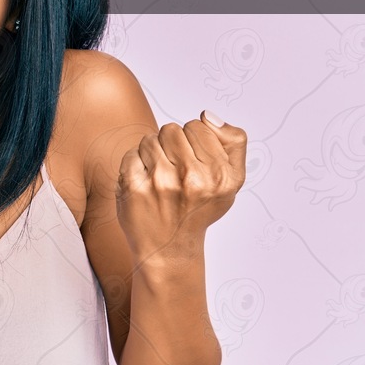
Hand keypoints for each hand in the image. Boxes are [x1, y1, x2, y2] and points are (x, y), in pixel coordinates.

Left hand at [116, 111, 246, 265]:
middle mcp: (193, 180)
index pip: (199, 125)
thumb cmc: (199, 209)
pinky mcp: (134, 188)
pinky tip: (144, 184)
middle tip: (174, 170)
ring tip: (160, 177)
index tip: (194, 161)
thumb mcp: (232, 180)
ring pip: (150, 139)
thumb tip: (206, 115)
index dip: (193, 140)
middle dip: (171, 144)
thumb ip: (233, 141)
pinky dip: (135, 165)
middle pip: (172, 129)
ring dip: (152, 154)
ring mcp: (161, 183)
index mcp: (221, 176)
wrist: (169, 249)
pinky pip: (131, 153)